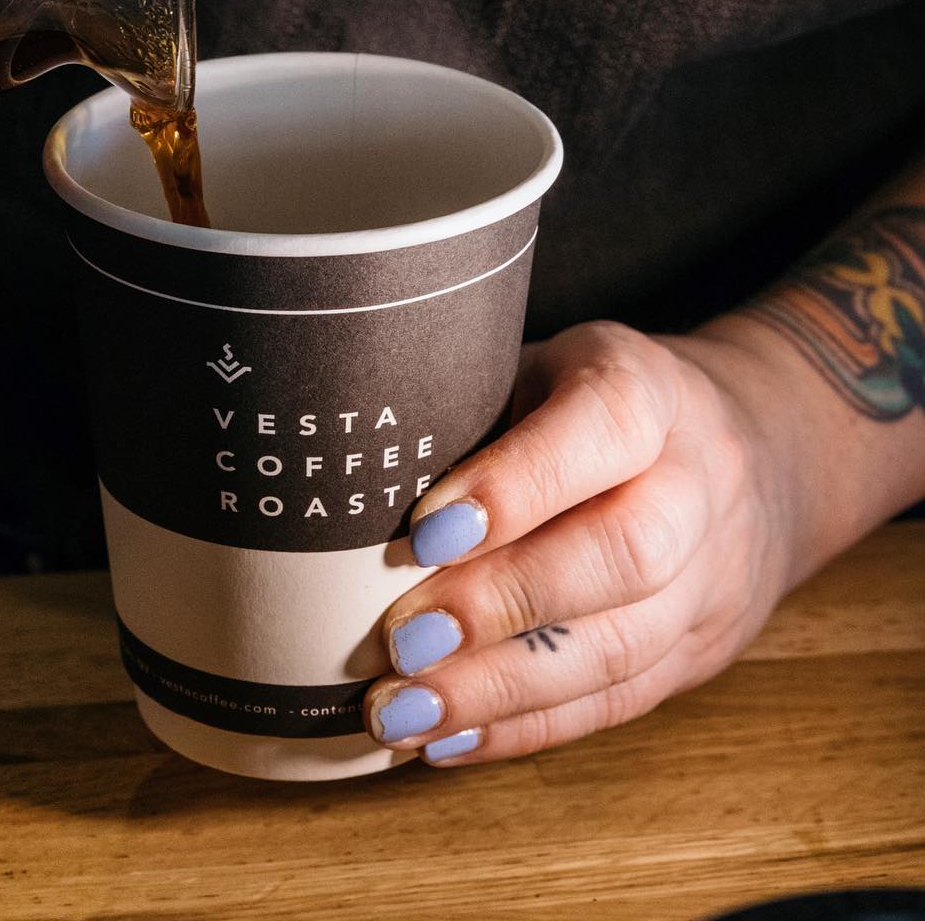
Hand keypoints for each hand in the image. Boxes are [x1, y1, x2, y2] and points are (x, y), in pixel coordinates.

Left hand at [362, 320, 818, 766]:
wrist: (754, 450)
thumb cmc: (588, 402)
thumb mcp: (536, 365)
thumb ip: (470, 409)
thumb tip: (349, 484)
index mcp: (652, 389)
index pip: (603, 426)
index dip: (517, 483)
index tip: (425, 531)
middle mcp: (697, 481)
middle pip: (627, 554)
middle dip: (502, 604)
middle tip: (402, 638)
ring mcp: (712, 574)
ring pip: (623, 647)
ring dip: (501, 690)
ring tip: (401, 708)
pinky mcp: (701, 649)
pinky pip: (619, 701)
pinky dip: (524, 728)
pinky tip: (446, 738)